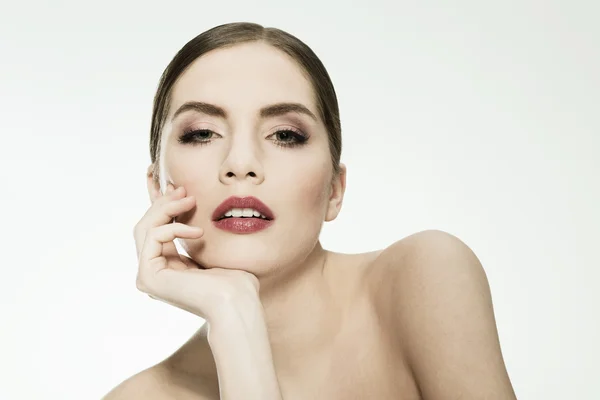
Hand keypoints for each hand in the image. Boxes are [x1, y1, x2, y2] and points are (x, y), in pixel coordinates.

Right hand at [133, 183, 260, 322]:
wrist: (237, 303)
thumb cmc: (235, 281)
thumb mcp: (213, 248)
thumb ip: (197, 233)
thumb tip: (191, 204)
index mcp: (166, 268)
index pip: (156, 230)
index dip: (162, 205)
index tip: (176, 186)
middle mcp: (153, 273)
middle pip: (146, 226)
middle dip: (162, 202)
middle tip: (182, 188)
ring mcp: (147, 277)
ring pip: (145, 228)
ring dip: (167, 208)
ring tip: (190, 199)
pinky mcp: (148, 276)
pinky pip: (153, 236)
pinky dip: (175, 227)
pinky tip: (198, 231)